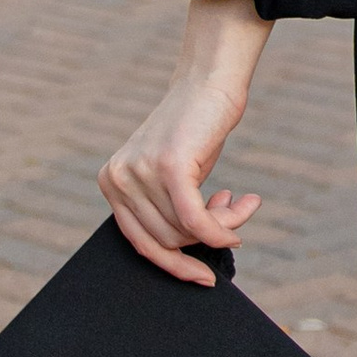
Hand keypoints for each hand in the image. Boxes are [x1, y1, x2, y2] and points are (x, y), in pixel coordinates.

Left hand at [101, 0, 273, 285]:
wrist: (209, 81)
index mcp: (111, 182)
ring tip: (243, 203)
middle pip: (166, 240)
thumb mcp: (173, 175)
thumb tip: (189, 252)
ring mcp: (139, 173)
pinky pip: (196, 220)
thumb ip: (168, 209)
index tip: (203, 276)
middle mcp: (117, 179)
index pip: (139, 243)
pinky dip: (222, 227)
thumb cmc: (195, 129)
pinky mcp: (167, 166)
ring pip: (185, 232)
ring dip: (224, 224)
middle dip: (207, 238)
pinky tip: (244, 209)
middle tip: (235, 215)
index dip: (174, 265)